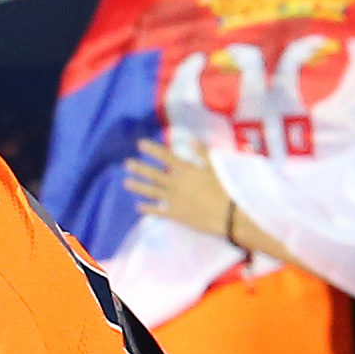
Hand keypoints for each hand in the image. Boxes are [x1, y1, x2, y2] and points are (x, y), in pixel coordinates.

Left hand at [122, 136, 239, 241]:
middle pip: (155, 174)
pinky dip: (148, 209)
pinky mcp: (175, 214)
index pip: (167, 157)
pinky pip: (158, 211)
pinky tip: (138, 206)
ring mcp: (174, 199)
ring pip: (152, 192)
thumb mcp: (215, 168)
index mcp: (187, 171)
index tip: (140, 144)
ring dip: (139, 186)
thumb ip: (202, 153)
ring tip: (126, 182)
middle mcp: (177, 183)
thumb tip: (191, 138)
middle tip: (127, 164)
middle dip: (140, 168)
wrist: (228, 215)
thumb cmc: (225, 189)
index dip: (153, 150)